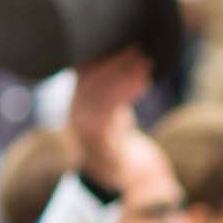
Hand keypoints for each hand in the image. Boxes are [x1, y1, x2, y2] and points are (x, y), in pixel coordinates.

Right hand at [66, 48, 151, 191]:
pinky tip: (144, 81)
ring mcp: (85, 128)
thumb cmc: (114, 142)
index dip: (101, 57)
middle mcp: (76, 112)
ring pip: (102, 94)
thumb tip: (131, 62)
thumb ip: (113, 93)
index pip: (83, 73)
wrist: (111, 179)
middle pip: (92, 81)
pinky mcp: (100, 141)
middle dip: (116, 63)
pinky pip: (112, 112)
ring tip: (146, 63)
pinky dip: (128, 93)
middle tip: (137, 49)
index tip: (121, 43)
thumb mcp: (111, 113)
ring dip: (125, 75)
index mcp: (77, 102)